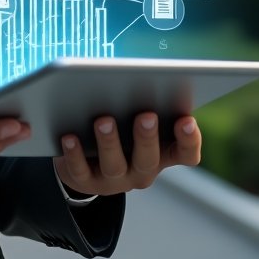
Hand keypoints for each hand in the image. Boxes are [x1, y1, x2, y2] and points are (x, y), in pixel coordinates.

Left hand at [53, 112, 200, 196]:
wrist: (85, 162)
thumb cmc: (119, 130)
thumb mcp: (135, 119)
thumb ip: (144, 103)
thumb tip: (141, 76)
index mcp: (161, 153)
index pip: (185, 154)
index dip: (189, 140)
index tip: (187, 120)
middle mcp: (141, 170)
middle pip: (148, 159)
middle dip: (147, 137)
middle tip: (146, 115)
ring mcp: (114, 179)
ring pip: (114, 165)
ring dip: (110, 142)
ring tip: (104, 121)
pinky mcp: (86, 182)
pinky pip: (81, 171)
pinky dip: (75, 154)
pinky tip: (70, 137)